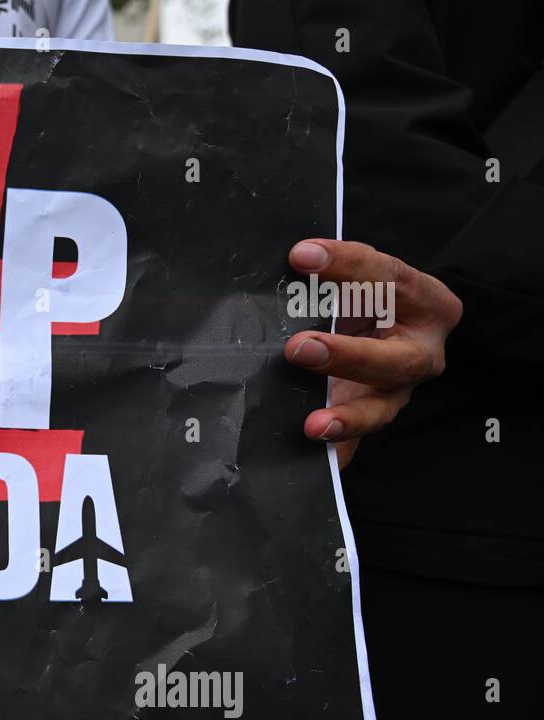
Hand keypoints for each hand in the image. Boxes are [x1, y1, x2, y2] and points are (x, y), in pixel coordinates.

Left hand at [283, 239, 461, 467]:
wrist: (383, 327)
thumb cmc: (367, 296)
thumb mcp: (360, 279)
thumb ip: (335, 275)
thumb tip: (292, 261)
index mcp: (427, 302)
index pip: (389, 278)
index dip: (348, 266)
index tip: (302, 256)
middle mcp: (421, 352)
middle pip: (393, 360)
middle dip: (347, 356)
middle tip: (298, 348)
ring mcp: (397, 392)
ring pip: (379, 410)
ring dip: (347, 418)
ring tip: (314, 425)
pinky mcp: (369, 417)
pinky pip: (353, 442)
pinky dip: (335, 452)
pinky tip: (317, 462)